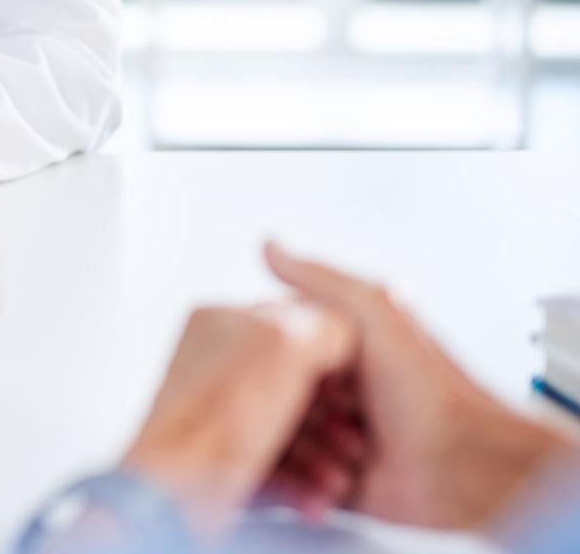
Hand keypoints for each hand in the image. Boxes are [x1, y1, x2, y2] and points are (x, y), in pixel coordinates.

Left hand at [122, 300, 360, 539]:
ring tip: (338, 483)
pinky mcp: (218, 455)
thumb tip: (346, 330)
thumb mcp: (286, 346)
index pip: (299, 323)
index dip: (339, 357)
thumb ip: (324, 323)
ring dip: (323, 457)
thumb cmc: (219, 418)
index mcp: (225, 320)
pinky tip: (317, 501)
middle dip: (334, 418)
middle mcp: (218, 360)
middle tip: (355, 445)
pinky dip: (299, 482)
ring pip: (288, 425)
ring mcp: (217, 409)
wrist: (173, 494)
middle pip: (297, 382)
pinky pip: (271, 461)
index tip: (359, 390)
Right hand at [264, 242, 576, 532]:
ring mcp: (324, 434)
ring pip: (271, 442)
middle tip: (328, 417)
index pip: (266, 346)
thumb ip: (318, 278)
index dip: (266, 361)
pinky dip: (301, 486)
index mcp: (333, 345)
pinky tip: (335, 480)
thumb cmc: (433, 392)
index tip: (275, 370)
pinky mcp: (323, 479)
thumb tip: (269, 244)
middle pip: (263, 397)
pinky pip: (283, 483)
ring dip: (302, 453)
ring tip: (344, 454)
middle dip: (289, 414)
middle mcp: (325, 388)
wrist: (467, 467)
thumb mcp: (375, 313)